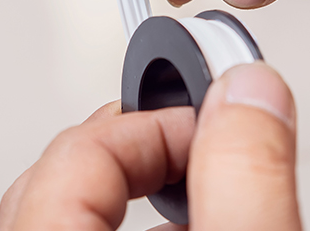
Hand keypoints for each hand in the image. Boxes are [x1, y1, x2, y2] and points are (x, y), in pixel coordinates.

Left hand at [0, 63, 300, 229]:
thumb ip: (247, 179)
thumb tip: (247, 92)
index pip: (79, 153)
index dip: (159, 122)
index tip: (220, 125)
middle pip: (62, 179)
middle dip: (146, 150)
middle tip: (209, 150)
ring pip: (70, 219)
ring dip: (144, 197)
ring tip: (207, 194)